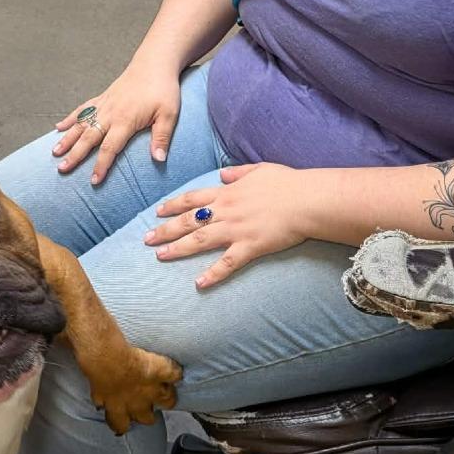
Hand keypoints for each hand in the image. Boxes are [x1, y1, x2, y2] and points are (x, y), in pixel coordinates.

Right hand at [53, 60, 181, 184]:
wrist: (154, 63)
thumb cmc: (163, 89)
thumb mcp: (169, 114)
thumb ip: (161, 137)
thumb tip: (159, 160)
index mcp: (126, 120)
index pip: (109, 148)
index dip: (101, 165)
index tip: (94, 180)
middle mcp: (110, 113)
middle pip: (88, 138)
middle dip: (75, 155)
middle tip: (62, 169)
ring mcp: (104, 104)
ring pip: (81, 124)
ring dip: (67, 139)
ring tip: (54, 152)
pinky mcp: (102, 97)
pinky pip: (82, 109)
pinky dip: (70, 119)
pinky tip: (58, 128)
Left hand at [144, 163, 312, 287]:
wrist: (306, 200)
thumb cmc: (287, 183)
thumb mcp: (259, 169)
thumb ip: (238, 172)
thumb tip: (222, 172)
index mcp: (227, 192)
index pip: (192, 199)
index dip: (172, 205)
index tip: (157, 212)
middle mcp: (226, 210)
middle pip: (188, 220)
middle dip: (165, 230)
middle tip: (146, 239)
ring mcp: (236, 230)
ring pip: (200, 240)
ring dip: (178, 249)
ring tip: (160, 257)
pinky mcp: (250, 247)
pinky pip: (227, 263)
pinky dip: (212, 274)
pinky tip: (198, 284)